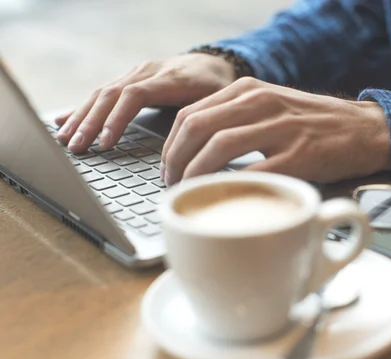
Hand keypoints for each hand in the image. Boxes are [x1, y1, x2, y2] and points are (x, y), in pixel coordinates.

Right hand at [55, 53, 235, 152]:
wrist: (216, 63)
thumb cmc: (219, 87)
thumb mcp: (218, 102)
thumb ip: (203, 121)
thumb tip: (190, 155)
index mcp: (170, 78)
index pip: (134, 95)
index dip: (117, 119)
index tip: (105, 143)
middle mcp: (149, 72)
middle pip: (112, 94)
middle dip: (91, 122)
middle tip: (76, 147)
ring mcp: (137, 73)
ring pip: (103, 92)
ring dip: (82, 117)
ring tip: (66, 140)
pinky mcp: (131, 78)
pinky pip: (103, 93)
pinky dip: (83, 108)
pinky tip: (64, 121)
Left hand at [162, 77, 390, 184]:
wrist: (364, 129)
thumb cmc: (314, 124)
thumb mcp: (272, 107)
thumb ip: (237, 119)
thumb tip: (197, 150)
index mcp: (249, 90)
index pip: (191, 112)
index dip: (170, 144)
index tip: (167, 167)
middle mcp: (261, 102)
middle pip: (197, 127)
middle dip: (174, 160)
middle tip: (170, 183)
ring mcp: (280, 127)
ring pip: (219, 145)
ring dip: (194, 173)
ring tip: (188, 192)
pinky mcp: (299, 154)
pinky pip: (254, 171)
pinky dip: (232, 186)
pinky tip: (224, 197)